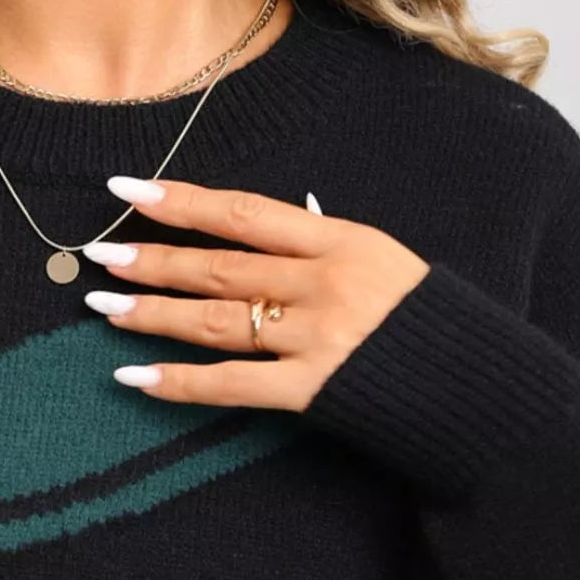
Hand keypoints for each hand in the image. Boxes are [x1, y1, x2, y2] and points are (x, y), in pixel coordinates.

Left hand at [82, 175, 430, 410]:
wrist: (482, 389)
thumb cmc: (432, 328)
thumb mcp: (384, 268)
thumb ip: (323, 256)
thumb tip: (265, 244)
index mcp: (340, 241)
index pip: (242, 213)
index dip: (181, 200)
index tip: (128, 188)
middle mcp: (323, 283)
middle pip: (218, 266)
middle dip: (152, 259)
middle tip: (97, 254)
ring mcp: (316, 337)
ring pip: (214, 321)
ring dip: (152, 315)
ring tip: (103, 308)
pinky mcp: (312, 390)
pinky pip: (230, 386)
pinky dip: (178, 383)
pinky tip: (134, 378)